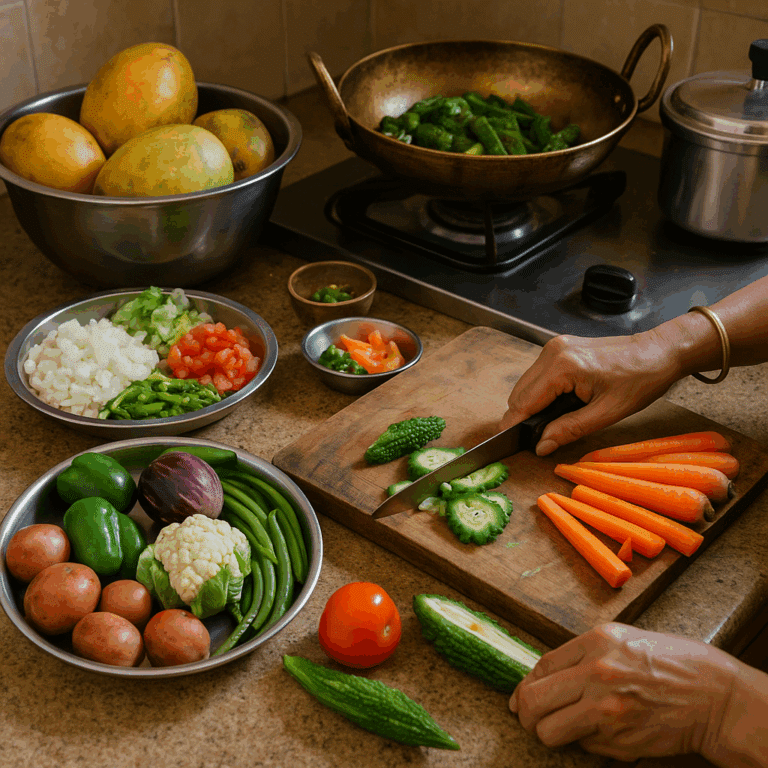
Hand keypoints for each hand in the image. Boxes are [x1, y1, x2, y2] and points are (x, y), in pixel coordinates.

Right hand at [499, 331, 683, 455]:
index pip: (523, 401)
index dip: (515, 425)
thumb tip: (540, 445)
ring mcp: (554, 347)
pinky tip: (560, 404)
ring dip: (532, 405)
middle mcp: (552, 352)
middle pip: (519, 393)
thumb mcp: (607, 412)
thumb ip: (569, 429)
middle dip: (523, 417)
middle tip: (538, 439)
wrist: (659, 351)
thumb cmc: (640, 379)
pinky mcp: (560, 348)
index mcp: (562, 366)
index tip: (510, 444)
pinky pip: (539, 376)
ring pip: (526, 384)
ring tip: (554, 421)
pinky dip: (542, 393)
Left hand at [509, 623, 738, 761]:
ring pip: (549, 731)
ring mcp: (607, 709)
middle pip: (534, 700)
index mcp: (597, 641)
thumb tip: (543, 678)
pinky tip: (606, 730)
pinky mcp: (619, 740)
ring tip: (561, 728)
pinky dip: (586, 742)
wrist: (715, 697)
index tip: (521, 697)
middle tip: (528, 718)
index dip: (525, 686)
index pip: (541, 666)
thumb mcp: (622, 640)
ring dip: (549, 733)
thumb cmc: (671, 664)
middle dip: (525, 714)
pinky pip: (583, 746)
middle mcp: (597, 673)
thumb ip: (583, 655)